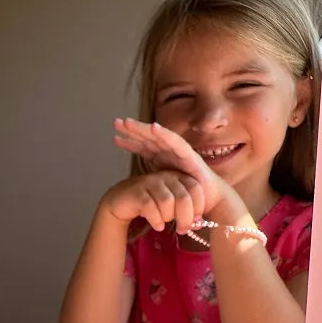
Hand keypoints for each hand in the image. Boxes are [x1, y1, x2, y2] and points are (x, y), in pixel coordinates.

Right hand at [102, 170, 205, 233]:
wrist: (123, 203)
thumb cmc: (153, 205)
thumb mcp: (173, 208)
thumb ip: (188, 214)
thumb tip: (198, 224)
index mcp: (178, 177)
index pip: (196, 188)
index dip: (199, 207)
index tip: (195, 221)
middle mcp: (165, 176)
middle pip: (183, 197)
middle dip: (185, 218)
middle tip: (182, 230)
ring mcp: (149, 182)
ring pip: (166, 202)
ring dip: (168, 218)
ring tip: (165, 223)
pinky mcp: (136, 192)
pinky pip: (150, 207)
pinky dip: (156, 220)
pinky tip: (157, 226)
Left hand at [114, 118, 228, 211]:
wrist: (206, 199)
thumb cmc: (185, 193)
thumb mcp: (162, 185)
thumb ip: (150, 180)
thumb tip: (133, 185)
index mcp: (161, 158)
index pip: (143, 147)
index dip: (130, 142)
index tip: (114, 138)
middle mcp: (169, 152)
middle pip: (148, 138)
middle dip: (132, 130)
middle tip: (116, 123)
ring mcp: (179, 152)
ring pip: (158, 137)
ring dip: (143, 129)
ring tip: (128, 123)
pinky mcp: (189, 155)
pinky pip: (175, 142)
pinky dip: (165, 135)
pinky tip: (154, 128)